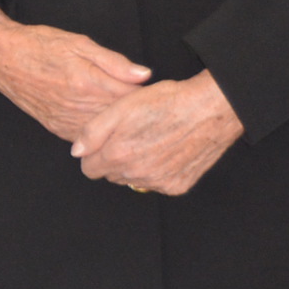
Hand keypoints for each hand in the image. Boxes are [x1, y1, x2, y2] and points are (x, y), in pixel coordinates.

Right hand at [0, 6, 149, 141]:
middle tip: (150, 109)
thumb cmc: (40, 46)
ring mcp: (67, 121)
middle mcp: (79, 106)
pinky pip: (88, 139)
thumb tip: (144, 75)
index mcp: (89, 82)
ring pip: (106, 133)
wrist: (2, 58)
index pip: (132, 97)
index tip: (157, 92)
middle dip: (137, 115)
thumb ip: (114, 62)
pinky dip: (101, 134)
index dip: (148, 96)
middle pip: (122, 119)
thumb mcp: (80, 44)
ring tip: (132, 120)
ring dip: (120, 128)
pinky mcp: (58, 129)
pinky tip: (108, 127)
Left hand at [70, 71, 243, 194]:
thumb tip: (77, 152)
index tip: (106, 141)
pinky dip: (159, 171)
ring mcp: (158, 182)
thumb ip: (92, 132)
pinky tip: (167, 151)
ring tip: (151, 140)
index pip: (89, 169)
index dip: (95, 153)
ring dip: (136, 166)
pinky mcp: (178, 186)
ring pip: (133, 180)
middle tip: (132, 136)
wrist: (210, 109)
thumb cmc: (166, 102)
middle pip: (111, 175)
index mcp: (117, 155)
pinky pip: (158, 184)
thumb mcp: (121, 107)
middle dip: (114, 159)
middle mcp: (136, 174)